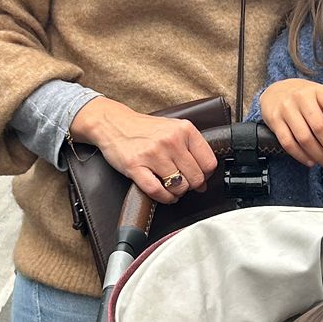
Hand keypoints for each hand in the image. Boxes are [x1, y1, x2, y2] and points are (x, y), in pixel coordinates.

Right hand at [69, 96, 218, 205]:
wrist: (113, 123)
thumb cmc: (145, 129)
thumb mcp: (173, 129)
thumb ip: (191, 151)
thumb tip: (204, 183)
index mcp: (184, 129)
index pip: (209, 163)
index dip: (206, 175)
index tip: (199, 177)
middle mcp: (171, 140)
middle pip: (196, 178)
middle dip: (191, 186)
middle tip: (183, 184)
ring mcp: (153, 154)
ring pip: (178, 187)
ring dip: (177, 193)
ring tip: (172, 188)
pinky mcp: (135, 166)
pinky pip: (157, 191)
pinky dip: (164, 198)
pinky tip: (164, 194)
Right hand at [259, 78, 322, 168]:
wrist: (275, 92)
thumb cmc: (305, 98)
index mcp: (318, 91)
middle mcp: (301, 98)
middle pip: (319, 126)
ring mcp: (286, 109)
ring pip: (304, 137)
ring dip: (317, 154)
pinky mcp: (274, 121)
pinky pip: (288, 143)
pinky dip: (300, 155)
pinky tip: (311, 162)